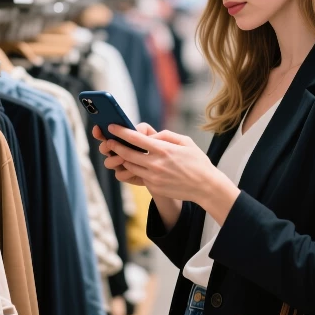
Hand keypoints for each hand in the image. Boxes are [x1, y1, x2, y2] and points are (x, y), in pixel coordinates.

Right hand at [92, 123, 156, 185]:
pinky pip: (119, 175)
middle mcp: (117, 151)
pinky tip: (134, 169)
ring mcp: (120, 164)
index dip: (99, 131)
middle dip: (106, 145)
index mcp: (121, 138)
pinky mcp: (126, 176)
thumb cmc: (159, 146)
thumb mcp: (154, 135)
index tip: (98, 127)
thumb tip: (135, 131)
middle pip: (103, 148)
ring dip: (114, 159)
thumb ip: (144, 130)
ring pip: (108, 162)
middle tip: (110, 143)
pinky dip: (125, 171)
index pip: (106, 133)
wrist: (167, 166)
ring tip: (123, 157)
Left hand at [105, 125, 239, 209]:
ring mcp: (153, 177)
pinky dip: (135, 169)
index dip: (121, 131)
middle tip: (109, 141)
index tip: (112, 126)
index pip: (135, 138)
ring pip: (130, 166)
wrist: (205, 186)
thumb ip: (166, 136)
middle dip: (115, 146)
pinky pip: (139, 176)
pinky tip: (136, 164)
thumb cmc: (197, 162)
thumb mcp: (185, 142)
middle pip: (127, 153)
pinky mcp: (154, 187)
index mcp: (163, 149)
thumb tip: (152, 135)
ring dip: (124, 158)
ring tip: (121, 152)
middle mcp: (155, 163)